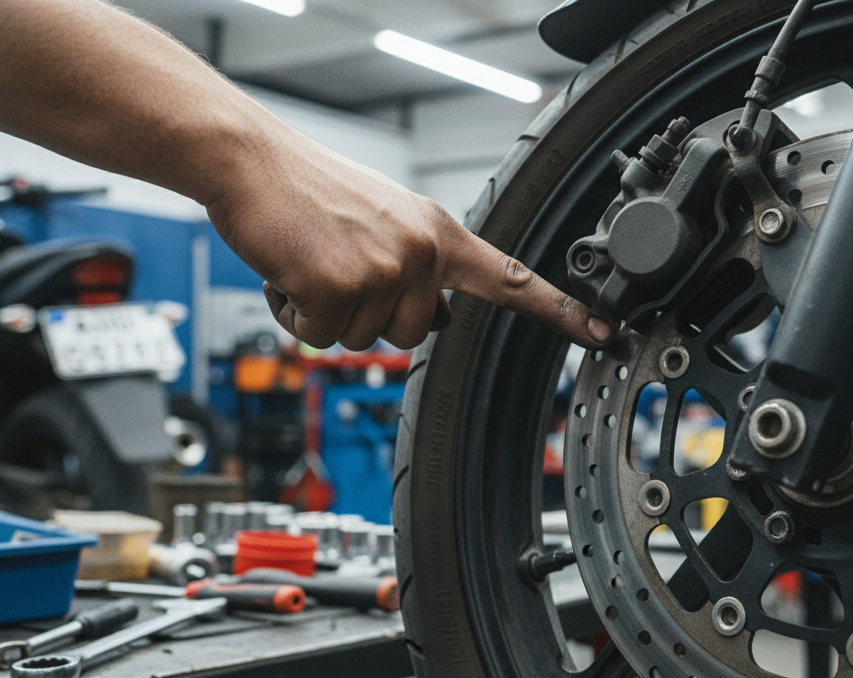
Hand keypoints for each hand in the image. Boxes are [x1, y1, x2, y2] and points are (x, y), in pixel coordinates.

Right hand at [204, 135, 612, 351]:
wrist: (249, 161)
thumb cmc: (311, 191)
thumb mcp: (387, 222)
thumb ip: (424, 269)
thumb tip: (444, 320)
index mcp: (440, 233)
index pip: (512, 278)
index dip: (559, 311)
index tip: (603, 333)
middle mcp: (422, 252)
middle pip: (415, 335)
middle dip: (371, 314)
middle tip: (339, 264)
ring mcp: (385, 272)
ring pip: (365, 340)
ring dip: (328, 312)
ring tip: (312, 260)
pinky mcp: (339, 289)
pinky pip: (320, 337)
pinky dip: (295, 313)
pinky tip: (289, 270)